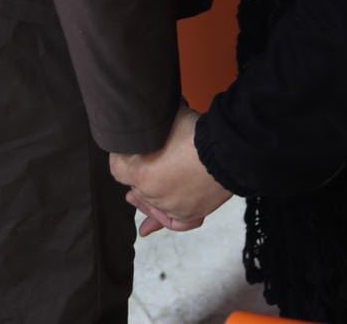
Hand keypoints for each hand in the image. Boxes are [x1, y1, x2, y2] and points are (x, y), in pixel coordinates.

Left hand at [110, 105, 230, 236]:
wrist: (229, 150)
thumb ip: (154, 124)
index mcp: (143, 174)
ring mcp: (174, 207)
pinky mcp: (192, 212)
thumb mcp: (169, 119)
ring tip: (134, 195)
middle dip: (137, 173)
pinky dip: (160, 221)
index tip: (126, 146)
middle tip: (142, 158)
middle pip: (135, 187)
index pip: (117, 168)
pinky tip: (146, 228)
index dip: (120, 155)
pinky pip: (174, 221)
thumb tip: (149, 117)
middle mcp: (154, 196)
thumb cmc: (198, 132)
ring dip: (146, 196)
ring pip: (152, 204)